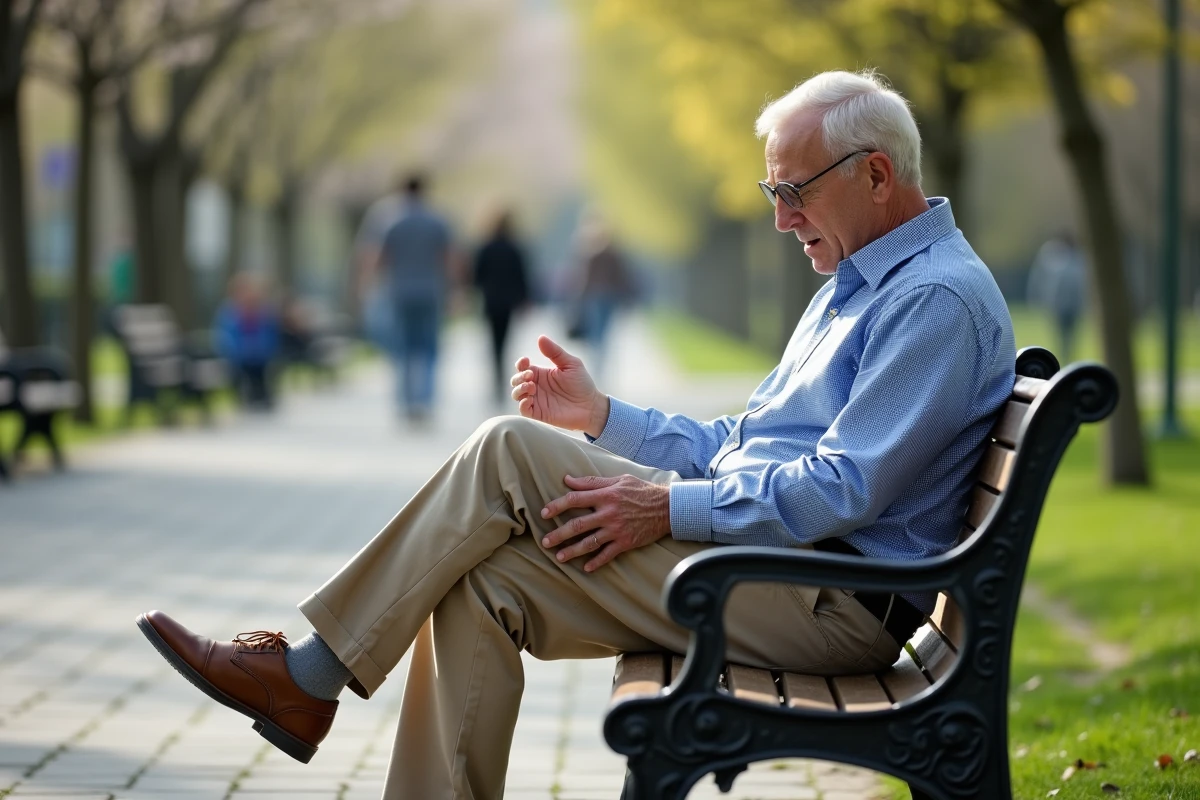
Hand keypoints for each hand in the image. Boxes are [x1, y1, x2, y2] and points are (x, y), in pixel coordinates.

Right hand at [511, 336, 607, 434]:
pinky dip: (522, 405)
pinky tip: (529, 399)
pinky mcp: (539, 413)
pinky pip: (523, 410)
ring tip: (531, 387)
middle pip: (516, 380)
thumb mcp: (571, 364)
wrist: (591, 406)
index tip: (525, 361)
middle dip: (519, 376)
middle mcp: (536, 386)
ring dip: (519, 389)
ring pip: (516, 394)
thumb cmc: (582, 384)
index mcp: (541, 374)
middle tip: (531, 376)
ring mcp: (537, 400)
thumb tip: (540, 338)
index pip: (523, 367)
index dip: (520, 364)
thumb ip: (555, 352)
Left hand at [540, 475, 670, 571]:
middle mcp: (609, 513)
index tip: (544, 513)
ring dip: (572, 551)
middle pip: (578, 525)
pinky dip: (596, 562)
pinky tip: (585, 568)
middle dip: (558, 534)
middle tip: (545, 542)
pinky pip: (608, 555)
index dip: (557, 506)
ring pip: (590, 543)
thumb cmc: (641, 490)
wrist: (667, 507)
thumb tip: (567, 480)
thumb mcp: (618, 480)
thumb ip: (591, 482)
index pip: (574, 499)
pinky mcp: (626, 542)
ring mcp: (617, 530)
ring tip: (559, 557)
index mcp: (605, 495)